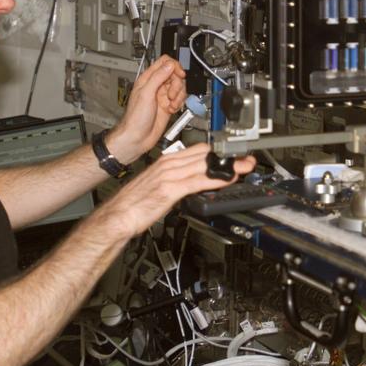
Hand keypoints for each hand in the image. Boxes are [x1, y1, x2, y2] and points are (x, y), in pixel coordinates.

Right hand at [90, 144, 255, 240]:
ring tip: (245, 168)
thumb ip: (177, 179)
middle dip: (228, 158)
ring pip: (204, 166)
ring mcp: (169, 175)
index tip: (234, 156)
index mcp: (166, 161)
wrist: (118, 215)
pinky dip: (215, 180)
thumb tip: (194, 181)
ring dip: (227, 167)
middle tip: (247, 160)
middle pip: (205, 155)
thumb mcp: (159, 184)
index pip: (199, 151)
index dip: (220, 153)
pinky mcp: (169, 189)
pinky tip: (227, 180)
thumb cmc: (135, 203)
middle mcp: (169, 164)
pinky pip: (197, 182)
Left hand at [106, 55, 186, 163]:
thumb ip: (158, 77)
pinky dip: (179, 104)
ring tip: (171, 104)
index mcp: (148, 79)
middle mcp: (156, 86)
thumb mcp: (146, 94)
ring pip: (179, 87)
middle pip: (175, 75)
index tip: (179, 75)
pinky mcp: (168, 105)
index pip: (164, 63)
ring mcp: (163, 96)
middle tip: (172, 95)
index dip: (174, 67)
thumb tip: (169, 65)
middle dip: (177, 84)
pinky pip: (180, 99)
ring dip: (179, 95)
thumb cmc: (135, 118)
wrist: (137, 137)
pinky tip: (171, 110)